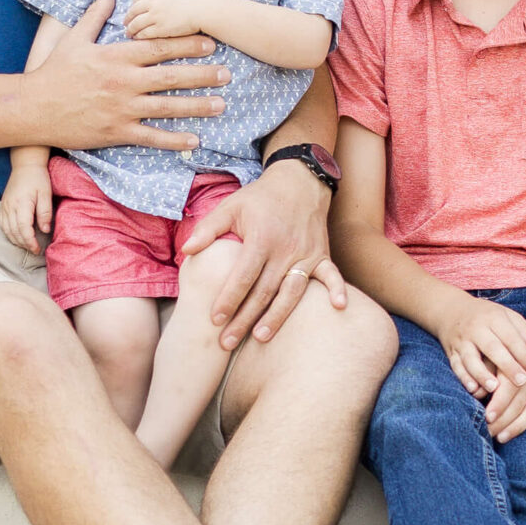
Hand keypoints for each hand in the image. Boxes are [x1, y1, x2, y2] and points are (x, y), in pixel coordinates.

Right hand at [0, 163, 51, 254]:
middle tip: (35, 250)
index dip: (30, 241)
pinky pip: (2, 224)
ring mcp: (4, 206)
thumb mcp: (46, 193)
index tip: (37, 249)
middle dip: (24, 244)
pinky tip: (16, 236)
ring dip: (16, 240)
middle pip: (14, 232)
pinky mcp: (3, 205)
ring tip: (27, 246)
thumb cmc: (38, 178)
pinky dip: (8, 233)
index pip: (23, 228)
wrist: (25, 165)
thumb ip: (45, 212)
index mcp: (22, 203)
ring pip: (6, 230)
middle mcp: (10, 206)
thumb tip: (45, 230)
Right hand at [30, 0, 229, 152]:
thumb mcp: (74, 37)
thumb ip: (97, 12)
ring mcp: (121, 109)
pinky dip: (174, 139)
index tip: (211, 43)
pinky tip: (195, 139)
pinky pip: (151, 137)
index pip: (159, 47)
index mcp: (116, 57)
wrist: (31, 108)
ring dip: (197, 106)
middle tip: (228, 74)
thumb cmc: (54, 71)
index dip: (187, 44)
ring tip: (222, 104)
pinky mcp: (116, 132)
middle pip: (171, 77)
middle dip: (203, 75)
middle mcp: (123, 82)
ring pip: (167, 107)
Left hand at [123, 0, 217, 42]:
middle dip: (128, 18)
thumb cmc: (194, 0)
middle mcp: (153, 2)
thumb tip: (153, 0)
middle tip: (126, 23)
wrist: (204, 9)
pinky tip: (137, 38)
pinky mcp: (160, 29)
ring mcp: (155, 16)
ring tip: (129, 33)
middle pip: (133, 10)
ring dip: (131, 29)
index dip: (133, 5)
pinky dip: (138, 36)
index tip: (133, 10)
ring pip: (136, 23)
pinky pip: (144, 33)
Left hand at [178, 155, 348, 349]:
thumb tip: (186, 251)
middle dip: (244, 319)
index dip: (228, 299)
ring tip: (261, 337)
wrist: (298, 181)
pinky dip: (337, 290)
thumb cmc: (260, 198)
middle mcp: (285, 249)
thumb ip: (208, 229)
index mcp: (261, 238)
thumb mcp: (230, 206)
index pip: (243, 275)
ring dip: (278, 316)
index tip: (214, 320)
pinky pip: (331, 275)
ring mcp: (306, 253)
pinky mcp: (321, 255)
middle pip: (263, 291)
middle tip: (226, 343)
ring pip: (292, 291)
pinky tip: (339, 307)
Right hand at [435, 295, 525, 401]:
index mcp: (493, 318)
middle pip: (492, 348)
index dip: (524, 355)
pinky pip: (456, 366)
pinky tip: (474, 389)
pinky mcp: (451, 353)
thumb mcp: (506, 315)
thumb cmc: (487, 316)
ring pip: (471, 359)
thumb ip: (523, 330)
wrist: (451, 310)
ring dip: (482, 374)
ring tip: (495, 388)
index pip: (510, 337)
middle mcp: (476, 329)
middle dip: (507, 366)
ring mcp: (462, 341)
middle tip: (522, 381)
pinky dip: (464, 378)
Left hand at [481, 361, 525, 441]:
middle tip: (487, 432)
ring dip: (517, 427)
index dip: (499, 404)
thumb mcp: (492, 355)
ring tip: (501, 438)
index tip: (487, 417)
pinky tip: (523, 436)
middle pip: (519, 404)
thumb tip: (476, 391)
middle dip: (503, 421)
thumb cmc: (503, 352)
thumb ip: (484, 370)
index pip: (510, 388)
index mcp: (518, 366)